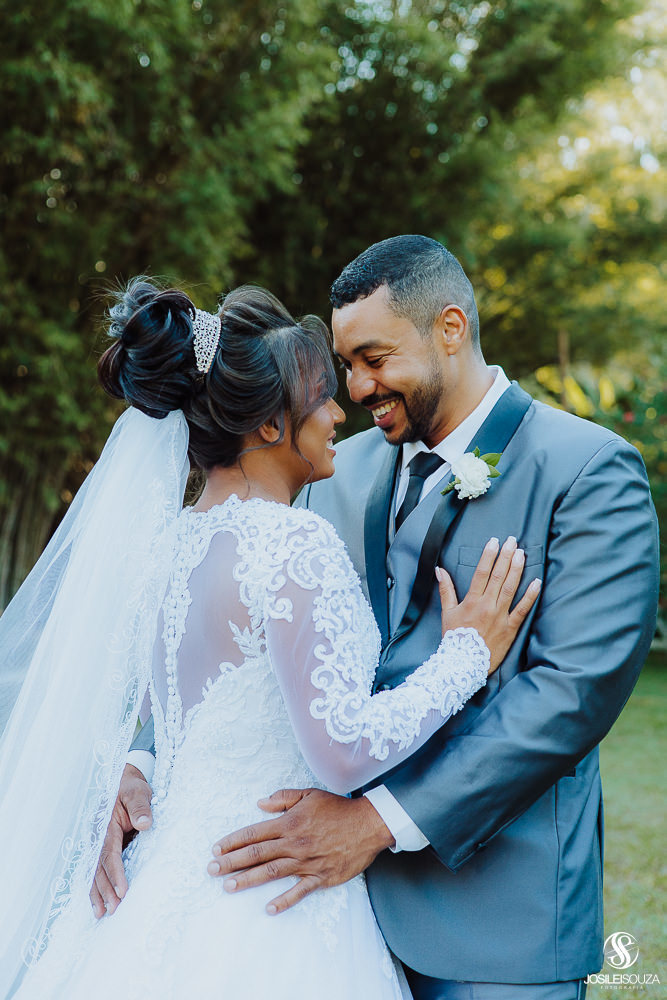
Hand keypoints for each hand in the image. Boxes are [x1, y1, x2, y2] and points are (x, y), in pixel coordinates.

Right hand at [90, 763, 152, 917]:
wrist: (123, 782)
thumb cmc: (131, 787)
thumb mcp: (138, 792)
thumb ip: (140, 806)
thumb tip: (144, 824)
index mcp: (105, 825)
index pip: (109, 853)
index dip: (115, 873)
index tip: (122, 891)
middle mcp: (97, 837)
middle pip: (98, 867)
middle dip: (104, 890)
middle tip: (113, 910)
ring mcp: (97, 843)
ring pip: (94, 872)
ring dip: (97, 893)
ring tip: (101, 913)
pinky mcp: (102, 847)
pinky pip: (97, 869)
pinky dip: (96, 886)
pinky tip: (98, 903)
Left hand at [207, 788, 393, 913]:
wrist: (368, 824)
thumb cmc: (338, 808)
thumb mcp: (309, 794)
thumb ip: (283, 798)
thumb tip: (260, 803)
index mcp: (289, 823)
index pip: (254, 832)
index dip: (233, 841)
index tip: (216, 849)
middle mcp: (294, 843)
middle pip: (257, 854)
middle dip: (231, 862)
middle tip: (211, 870)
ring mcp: (307, 862)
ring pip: (271, 872)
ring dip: (248, 880)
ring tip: (228, 886)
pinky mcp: (321, 877)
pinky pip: (299, 891)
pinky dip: (284, 901)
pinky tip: (268, 908)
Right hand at [436, 536, 540, 672]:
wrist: (463, 664)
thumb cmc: (455, 638)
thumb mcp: (447, 613)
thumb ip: (446, 590)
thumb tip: (440, 570)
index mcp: (472, 601)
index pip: (481, 572)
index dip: (489, 555)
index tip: (494, 542)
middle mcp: (487, 606)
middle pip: (498, 576)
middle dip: (506, 556)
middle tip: (512, 540)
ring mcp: (500, 616)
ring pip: (510, 588)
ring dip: (517, 569)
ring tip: (522, 553)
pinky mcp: (511, 628)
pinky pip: (522, 609)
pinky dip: (530, 595)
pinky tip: (536, 582)